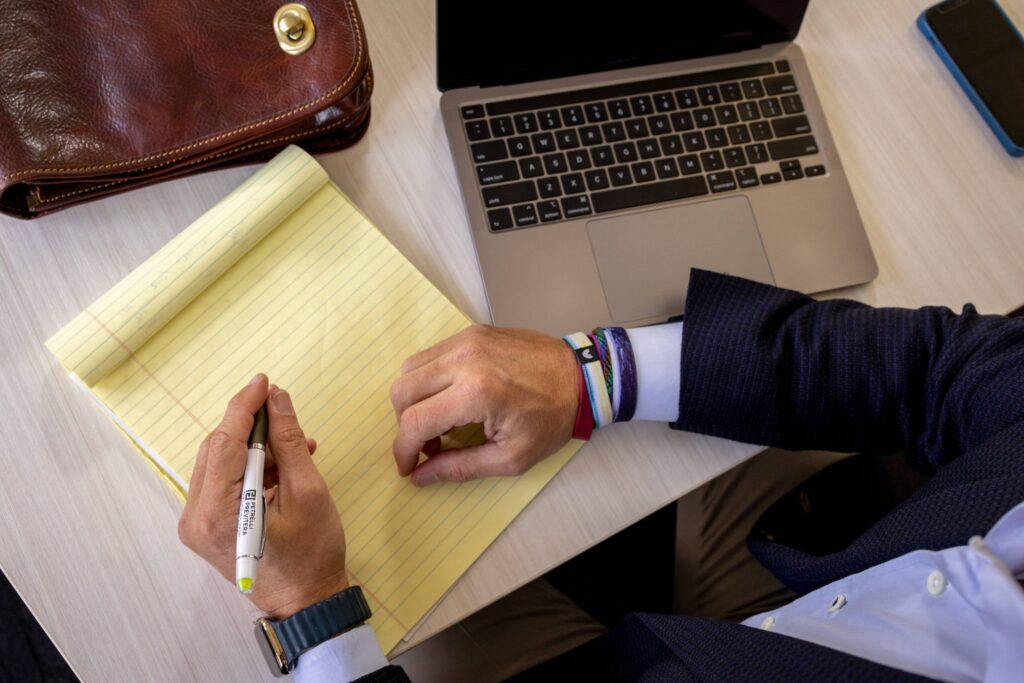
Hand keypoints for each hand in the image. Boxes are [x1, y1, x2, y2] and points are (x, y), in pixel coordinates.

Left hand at [178, 374, 347, 618]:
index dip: (245, 406)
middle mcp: (195, 518)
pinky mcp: (207, 527)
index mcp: (216, 512)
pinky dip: (251, 468)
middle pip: (217, 449)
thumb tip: (278, 400)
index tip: (264, 381)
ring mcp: (197, 524)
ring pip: (221, 463)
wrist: (307, 602)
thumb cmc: (312, 554)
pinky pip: (225, 482)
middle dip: (252, 427)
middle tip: (285, 413)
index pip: (225, 441)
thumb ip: (288, 441)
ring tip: (297, 447)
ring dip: (256, 448)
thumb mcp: (308, 491)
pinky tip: (284, 465)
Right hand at [389, 325, 578, 485]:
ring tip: (441, 421)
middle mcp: (465, 359)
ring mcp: (467, 340)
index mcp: (477, 392)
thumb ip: (460, 467)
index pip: (416, 421)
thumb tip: (421, 476)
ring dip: (414, 400)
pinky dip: (429, 379)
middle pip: (403, 391)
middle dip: (406, 424)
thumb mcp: (511, 457)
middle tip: (429, 445)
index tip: (408, 467)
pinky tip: (451, 398)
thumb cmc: (553, 418)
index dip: (403, 450)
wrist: (581, 377)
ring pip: (411, 369)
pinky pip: (431, 355)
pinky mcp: (471, 332)